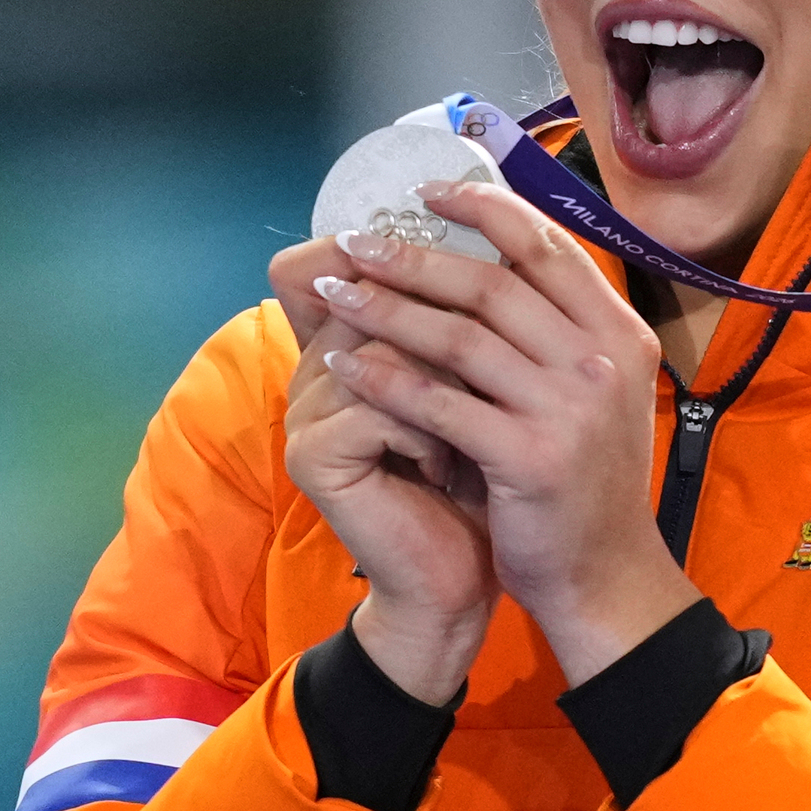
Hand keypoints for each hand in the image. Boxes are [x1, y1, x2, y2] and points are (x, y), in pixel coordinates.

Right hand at [279, 250, 496, 704]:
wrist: (458, 582)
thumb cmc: (480, 480)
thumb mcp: (482, 389)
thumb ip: (467, 321)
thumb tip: (501, 229)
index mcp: (351, 342)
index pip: (346, 258)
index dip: (401, 241)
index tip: (468, 232)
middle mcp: (316, 365)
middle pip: (375, 291)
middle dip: (450, 315)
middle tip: (504, 352)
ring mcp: (306, 410)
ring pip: (387, 344)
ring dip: (451, 381)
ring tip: (480, 419)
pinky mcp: (313, 454)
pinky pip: (383, 405)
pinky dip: (434, 431)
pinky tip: (453, 465)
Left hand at [319, 186, 702, 687]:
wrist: (605, 576)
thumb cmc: (585, 480)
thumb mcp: (596, 390)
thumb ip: (559, 328)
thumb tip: (489, 257)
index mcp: (620, 332)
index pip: (546, 247)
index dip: (484, 209)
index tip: (426, 193)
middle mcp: (602, 360)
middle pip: (493, 284)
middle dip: (414, 256)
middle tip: (356, 241)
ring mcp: (569, 409)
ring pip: (459, 338)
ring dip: (387, 309)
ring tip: (336, 292)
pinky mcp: (529, 458)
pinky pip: (439, 404)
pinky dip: (386, 379)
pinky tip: (346, 364)